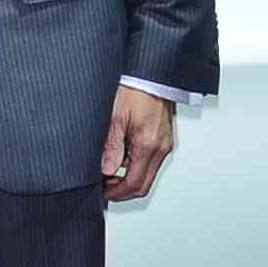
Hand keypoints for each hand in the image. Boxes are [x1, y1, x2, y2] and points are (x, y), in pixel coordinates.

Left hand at [101, 85, 176, 201]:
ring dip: (128, 177)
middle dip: (122, 190)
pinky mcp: (164, 138)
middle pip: (143, 185)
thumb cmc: (136, 88)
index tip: (103, 191)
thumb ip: (111, 147)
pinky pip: (150, 160)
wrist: (151, 74)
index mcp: (149, 145)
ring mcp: (164, 144)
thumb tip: (106, 169)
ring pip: (147, 173)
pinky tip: (122, 155)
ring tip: (109, 168)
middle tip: (104, 185)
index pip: (134, 184)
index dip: (116, 193)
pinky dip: (135, 164)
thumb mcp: (115, 117)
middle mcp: (161, 148)